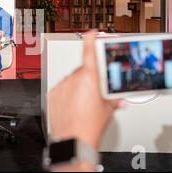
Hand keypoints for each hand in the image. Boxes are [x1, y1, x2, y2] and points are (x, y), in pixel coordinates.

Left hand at [48, 30, 124, 149]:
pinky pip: (62, 89)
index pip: (89, 51)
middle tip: (93, 93)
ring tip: (82, 104)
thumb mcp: (108, 109)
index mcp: (90, 77)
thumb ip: (113, 99)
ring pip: (72, 81)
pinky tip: (73, 106)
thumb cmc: (90, 125)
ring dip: (77, 87)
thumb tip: (118, 98)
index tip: (90, 33)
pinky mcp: (53, 94)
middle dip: (89, 79)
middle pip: (83, 71)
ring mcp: (62, 86)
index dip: (90, 39)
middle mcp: (74, 78)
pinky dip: (67, 94)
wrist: (73, 139)